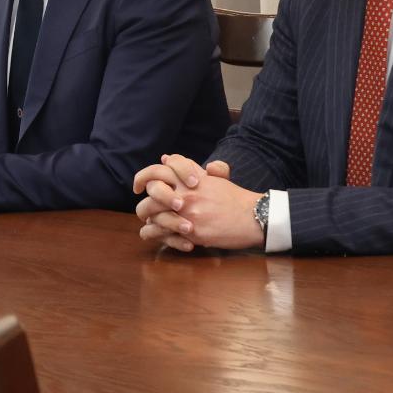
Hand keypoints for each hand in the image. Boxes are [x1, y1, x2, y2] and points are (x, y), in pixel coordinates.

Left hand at [131, 154, 261, 251]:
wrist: (254, 217)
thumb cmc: (235, 199)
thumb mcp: (214, 179)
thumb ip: (191, 169)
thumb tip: (166, 158)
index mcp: (191, 178)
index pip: (159, 170)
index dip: (143, 176)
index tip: (138, 186)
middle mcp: (186, 192)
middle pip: (151, 191)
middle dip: (144, 202)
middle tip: (144, 210)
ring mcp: (187, 211)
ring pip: (151, 213)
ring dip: (147, 219)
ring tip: (149, 225)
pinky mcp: (190, 231)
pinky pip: (160, 232)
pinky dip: (153, 234)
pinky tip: (154, 235)